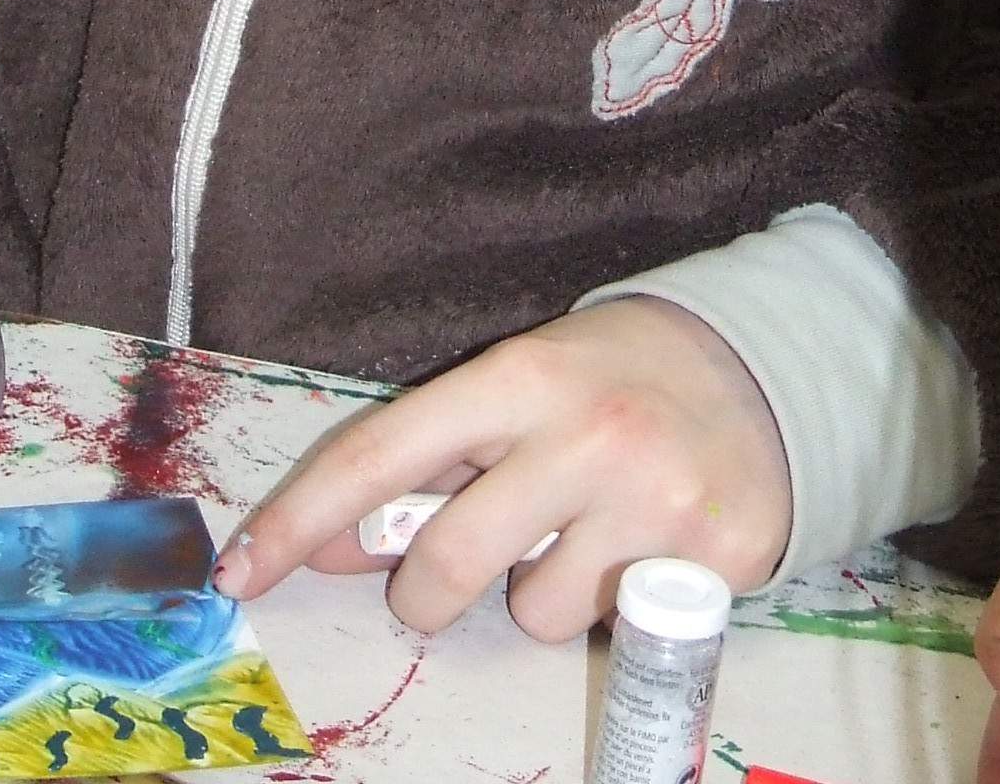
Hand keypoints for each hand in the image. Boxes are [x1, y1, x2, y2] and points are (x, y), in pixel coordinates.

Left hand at [212, 298, 790, 640]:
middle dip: (420, 593)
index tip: (239, 571)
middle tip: (434, 587)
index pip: (382, 455)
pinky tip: (635, 554)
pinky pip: (613, 631)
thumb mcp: (517, 391)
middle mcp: (582, 432)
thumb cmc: (607, 381)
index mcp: (516, 377)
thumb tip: (326, 544)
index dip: (300, 518)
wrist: (759, 368)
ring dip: (532, 596)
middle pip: (448, 560)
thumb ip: (432, 463)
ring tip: (576, 537)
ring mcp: (652, 498)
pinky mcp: (713, 558)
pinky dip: (605, 610)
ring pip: (532, 612)